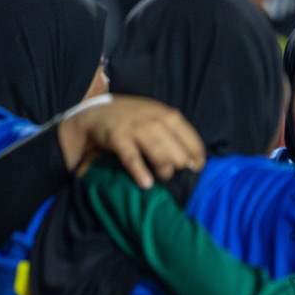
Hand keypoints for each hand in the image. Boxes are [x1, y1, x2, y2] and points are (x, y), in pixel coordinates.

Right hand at [57, 95, 206, 189]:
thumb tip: (192, 159)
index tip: (196, 169)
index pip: (191, 138)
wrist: (97, 111)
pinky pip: (132, 158)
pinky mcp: (118, 138)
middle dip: (179, 166)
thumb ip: (174, 132)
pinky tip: (146, 184)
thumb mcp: (157, 116)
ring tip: (163, 180)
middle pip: (177, 150)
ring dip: (165, 171)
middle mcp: (154, 120)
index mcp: (168, 115)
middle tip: (175, 174)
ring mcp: (136, 129)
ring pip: (159, 154)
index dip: (197, 157)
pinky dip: (140, 172)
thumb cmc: (134, 118)